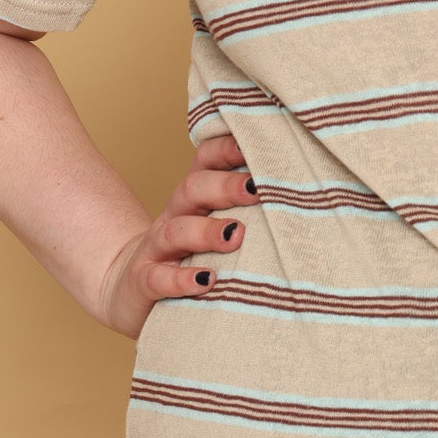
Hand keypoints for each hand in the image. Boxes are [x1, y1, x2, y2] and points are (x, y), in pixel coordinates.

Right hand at [95, 134, 259, 339]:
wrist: (132, 290)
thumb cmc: (193, 256)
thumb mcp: (217, 226)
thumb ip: (249, 209)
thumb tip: (305, 193)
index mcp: (195, 197)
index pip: (207, 160)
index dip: (228, 149)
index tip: (260, 146)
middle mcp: (175, 215)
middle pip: (193, 189)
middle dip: (224, 187)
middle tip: (256, 191)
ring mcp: (157, 249)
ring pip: (176, 231)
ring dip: (206, 231)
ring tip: (235, 236)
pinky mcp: (144, 282)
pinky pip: (158, 277)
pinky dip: (181, 280)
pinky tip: (206, 282)